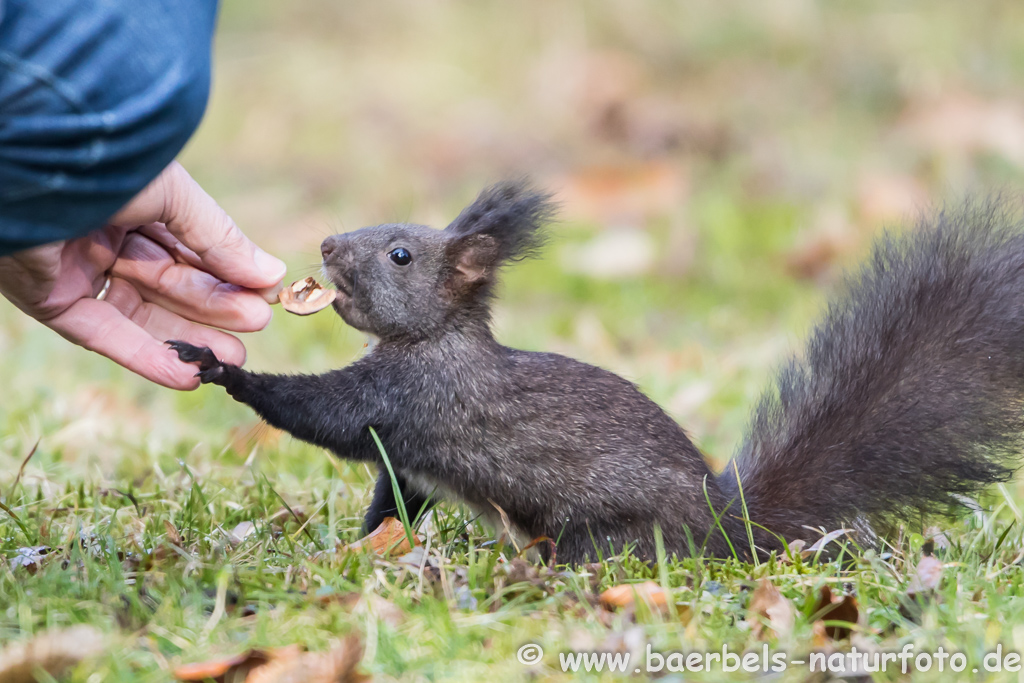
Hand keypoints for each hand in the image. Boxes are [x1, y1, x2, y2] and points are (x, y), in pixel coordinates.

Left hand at [0, 162, 286, 388]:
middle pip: (171, 283)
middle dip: (216, 307)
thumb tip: (272, 277)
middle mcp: (106, 235)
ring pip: (144, 313)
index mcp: (134, 201)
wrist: (35, 164)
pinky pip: (105, 333)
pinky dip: (146, 356)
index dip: (230, 273)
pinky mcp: (52, 300)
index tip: (268, 294)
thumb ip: (220, 241)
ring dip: (190, 340)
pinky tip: (187, 375)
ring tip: (233, 357)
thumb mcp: (175, 198)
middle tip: (257, 324)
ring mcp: (78, 269)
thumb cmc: (106, 164)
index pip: (191, 248)